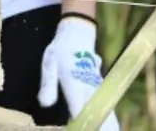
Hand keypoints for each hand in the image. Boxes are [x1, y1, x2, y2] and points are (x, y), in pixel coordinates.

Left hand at [39, 16, 118, 130]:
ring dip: (108, 126)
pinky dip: (110, 122)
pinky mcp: (102, 90)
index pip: (79, 110)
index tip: (78, 130)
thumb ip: (48, 84)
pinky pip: (109, 109)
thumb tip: (45, 104)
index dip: (80, 125)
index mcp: (75, 84)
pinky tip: (111, 129)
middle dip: (100, 127)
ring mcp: (99, 90)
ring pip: (108, 114)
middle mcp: (90, 89)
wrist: (78, 35)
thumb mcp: (49, 64)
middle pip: (99, 116)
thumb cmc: (61, 51)